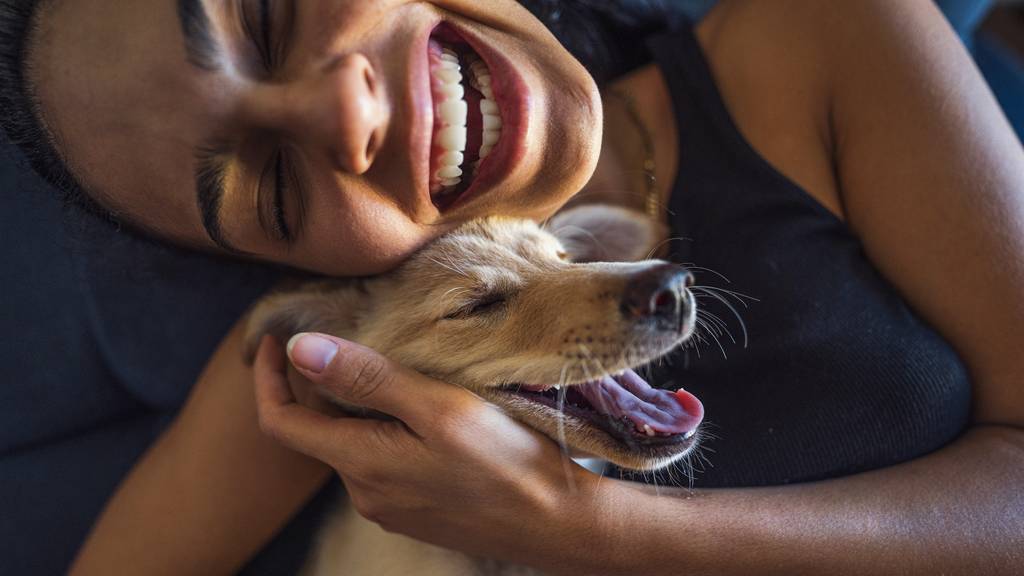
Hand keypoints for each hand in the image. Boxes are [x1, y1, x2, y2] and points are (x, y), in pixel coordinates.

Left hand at [252, 333, 601, 568]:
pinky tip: (424, 410)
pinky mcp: (416, 511)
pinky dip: (385, 430)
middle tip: (354, 336)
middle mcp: (364, 493)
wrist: (558, 523)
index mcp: (360, 464)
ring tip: (399, 368)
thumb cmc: (506, 461)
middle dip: (323, 384)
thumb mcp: (437, 407)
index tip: (275, 338)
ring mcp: (390, 507)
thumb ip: (368, 379)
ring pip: (354, 444)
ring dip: (361, 407)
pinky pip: (382, 463)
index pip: (280, 422)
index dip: (267, 377)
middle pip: (319, 430)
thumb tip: (299, 348)